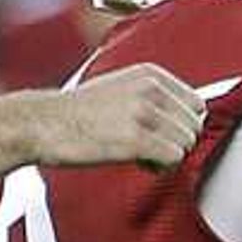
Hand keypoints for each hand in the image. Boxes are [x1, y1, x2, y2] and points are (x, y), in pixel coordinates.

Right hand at [36, 64, 203, 170]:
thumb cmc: (79, 112)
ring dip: (167, 156)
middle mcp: (151, 89)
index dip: (180, 124)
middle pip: (194, 126)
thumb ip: (154, 96)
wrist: (45, 124)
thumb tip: (188, 115)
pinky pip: (174, 158)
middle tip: (148, 146)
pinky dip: (160, 167)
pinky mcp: (136, 139)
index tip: (159, 132)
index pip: (196, 104)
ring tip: (140, 153)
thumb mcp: (122, 87)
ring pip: (187, 144)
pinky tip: (138, 162)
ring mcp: (144, 113)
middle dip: (175, 141)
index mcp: (151, 74)